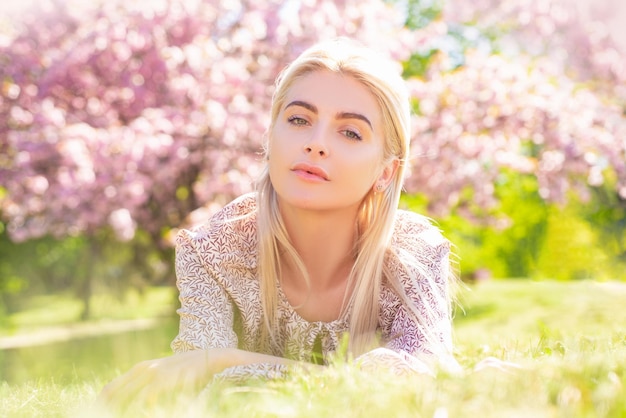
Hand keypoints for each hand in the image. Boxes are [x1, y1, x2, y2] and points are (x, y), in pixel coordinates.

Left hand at [98, 349, 216, 409]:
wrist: (210, 358)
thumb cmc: (188, 371)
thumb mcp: (165, 374)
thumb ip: (149, 384)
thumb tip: (134, 402)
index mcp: (140, 368)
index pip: (110, 388)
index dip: (101, 403)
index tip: (98, 413)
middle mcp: (143, 369)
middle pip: (113, 393)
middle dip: (105, 408)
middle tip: (100, 416)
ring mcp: (153, 374)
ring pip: (126, 397)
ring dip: (120, 410)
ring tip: (115, 416)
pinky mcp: (163, 380)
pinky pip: (145, 400)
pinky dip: (141, 410)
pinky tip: (145, 413)